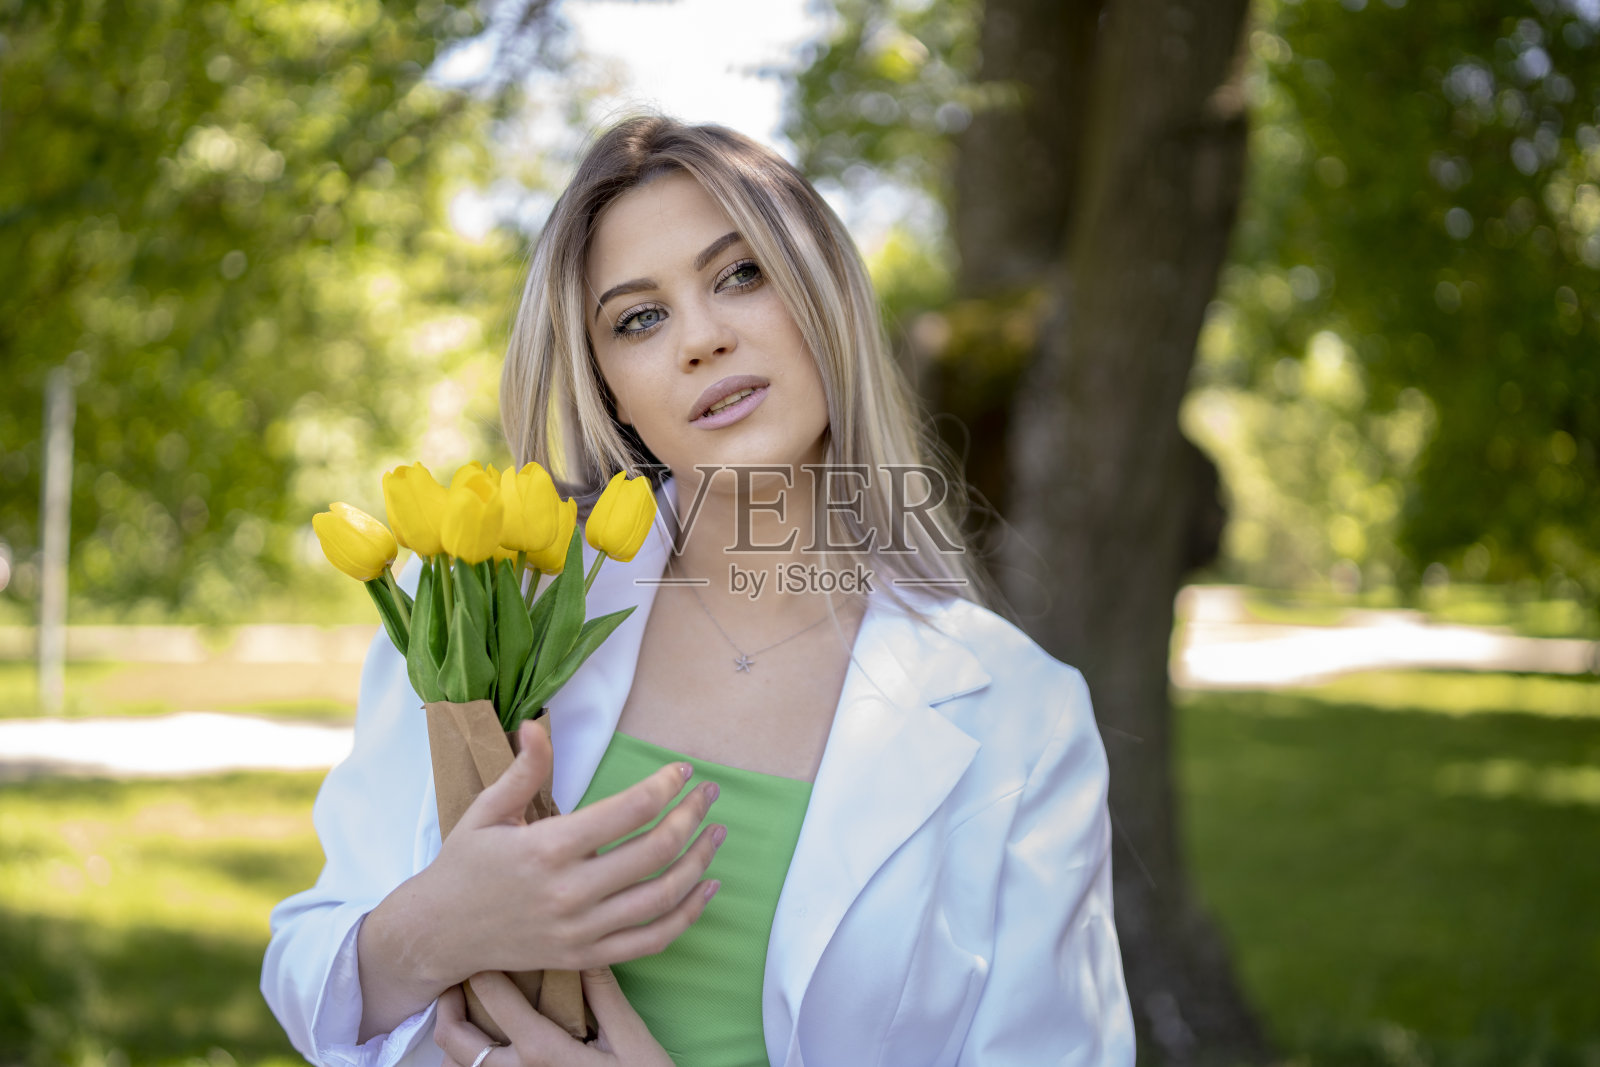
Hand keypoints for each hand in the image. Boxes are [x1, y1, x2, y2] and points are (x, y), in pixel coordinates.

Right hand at [423, 719, 725, 976]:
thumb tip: (537, 725)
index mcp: (548, 847)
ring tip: (716, 834)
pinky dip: (687, 914)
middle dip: (691, 815)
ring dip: (700, 862)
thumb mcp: (487, 810)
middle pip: (655, 850)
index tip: (683, 770)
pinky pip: (652, 939)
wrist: (440, 933)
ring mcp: (582, 929)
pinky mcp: (587, 957)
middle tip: (709, 794)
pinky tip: (705, 888)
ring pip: (662, 896)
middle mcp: (570, 891)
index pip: (629, 811)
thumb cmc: (466, 864)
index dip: (665, 785)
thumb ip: (524, 770)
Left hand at [435, 968, 673, 1066]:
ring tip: (467, 1014)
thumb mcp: (630, 1041)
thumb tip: (585, 947)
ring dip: (456, 1038)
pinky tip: (486, 1048)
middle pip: (454, 1037)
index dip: (482, 965)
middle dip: (447, 1002)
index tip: (485, 945)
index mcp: (542, 1051)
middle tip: (457, 980)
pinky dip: (468, 1065)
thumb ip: (603, 995)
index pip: (493, 995)